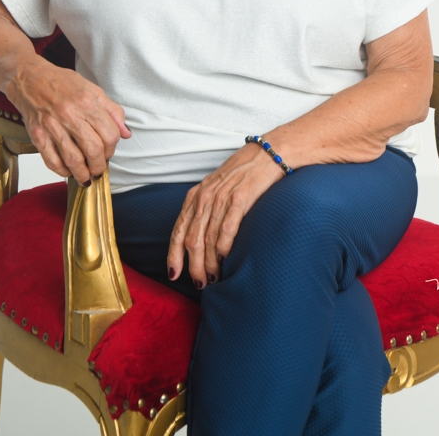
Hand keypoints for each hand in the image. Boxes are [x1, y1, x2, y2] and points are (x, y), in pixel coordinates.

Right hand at [7, 58, 130, 184]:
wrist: (29, 78)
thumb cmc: (61, 83)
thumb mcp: (92, 89)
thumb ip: (112, 111)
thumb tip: (126, 133)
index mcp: (87, 102)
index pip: (109, 135)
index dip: (113, 148)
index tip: (109, 151)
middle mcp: (70, 115)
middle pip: (93, 150)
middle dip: (100, 165)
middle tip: (99, 168)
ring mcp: (52, 126)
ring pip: (73, 160)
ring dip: (83, 174)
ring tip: (86, 177)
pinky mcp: (37, 135)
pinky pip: (52, 161)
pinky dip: (62, 171)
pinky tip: (68, 171)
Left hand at [167, 142, 282, 288]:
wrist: (265, 155)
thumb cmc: (241, 174)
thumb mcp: (215, 189)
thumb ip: (206, 210)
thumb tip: (200, 241)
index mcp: (195, 196)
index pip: (178, 230)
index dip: (174, 255)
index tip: (173, 274)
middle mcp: (204, 198)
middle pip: (192, 240)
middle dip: (194, 266)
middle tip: (200, 283)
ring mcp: (221, 198)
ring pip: (208, 239)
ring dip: (210, 264)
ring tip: (214, 279)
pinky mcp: (240, 199)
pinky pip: (227, 229)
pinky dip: (224, 249)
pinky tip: (226, 261)